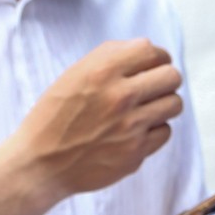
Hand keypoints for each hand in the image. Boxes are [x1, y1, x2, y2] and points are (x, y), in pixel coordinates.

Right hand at [13, 39, 183, 198]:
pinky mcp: (136, 153)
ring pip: (174, 104)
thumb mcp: (74, 75)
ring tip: (145, 108)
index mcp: (102, 71)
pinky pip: (165, 132)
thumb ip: (110, 57)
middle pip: (172, 76)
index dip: (157, 56)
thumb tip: (148, 51)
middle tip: (153, 86)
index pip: (152, 51)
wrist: (40, 163)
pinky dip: (154, 130)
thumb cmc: (54, 116)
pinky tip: (135, 131)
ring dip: (163, 103)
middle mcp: (119, 97)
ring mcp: (130, 127)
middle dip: (164, 79)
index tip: (153, 64)